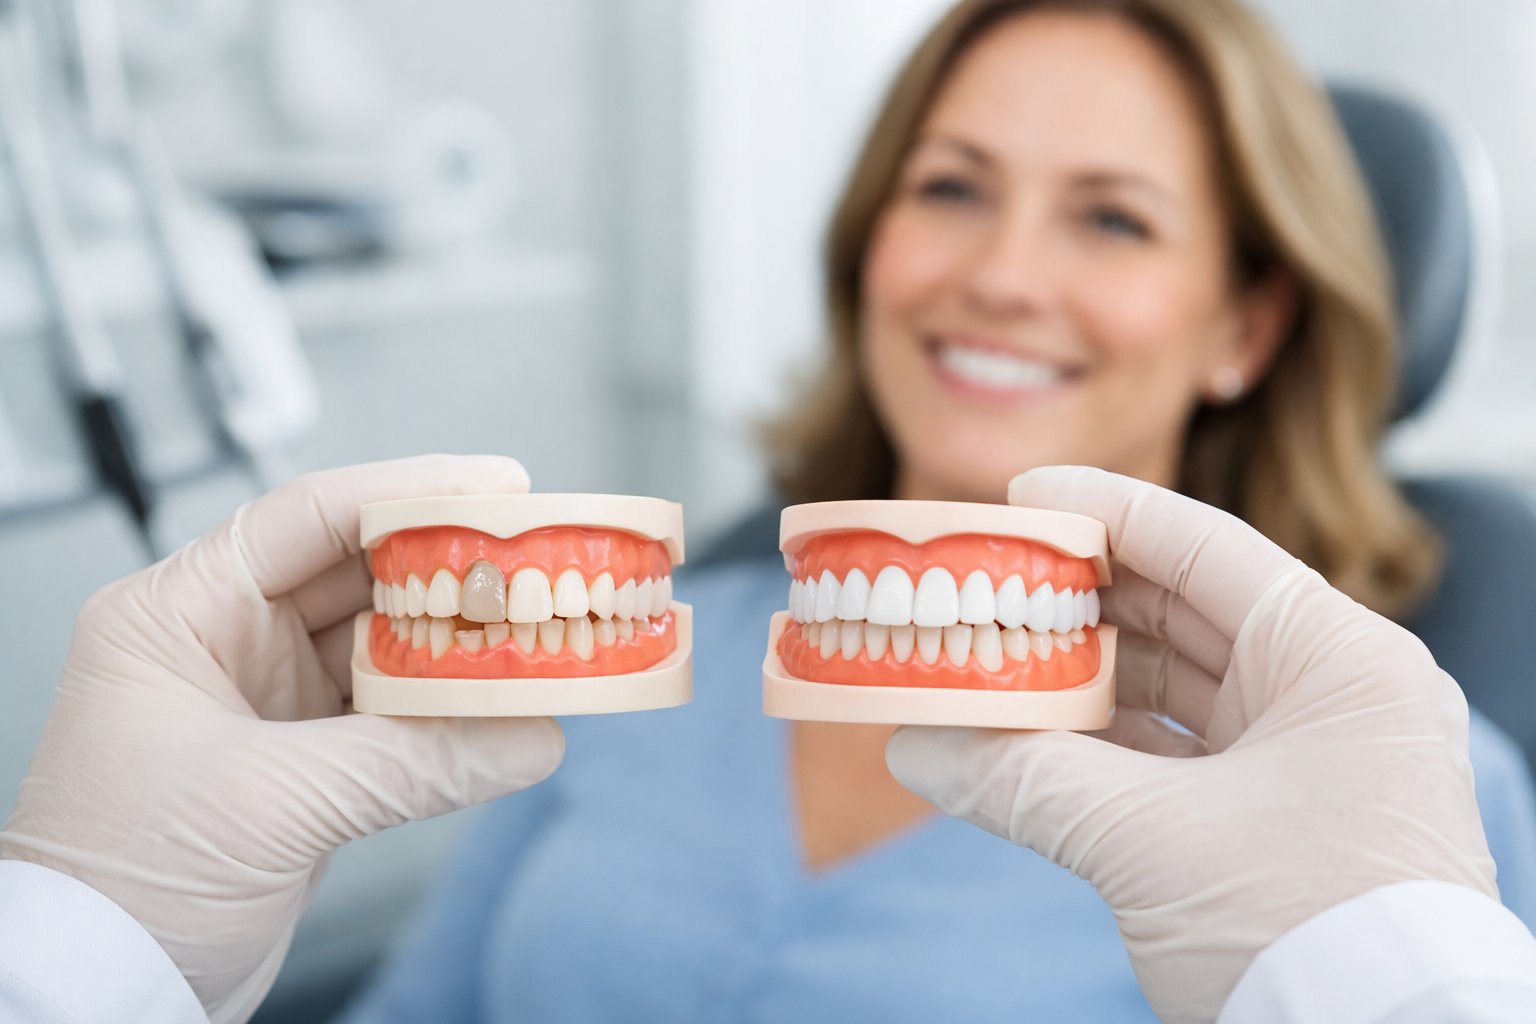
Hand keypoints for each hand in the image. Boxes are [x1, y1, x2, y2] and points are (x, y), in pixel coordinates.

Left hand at [0, 456, 565, 1022]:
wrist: (99, 993)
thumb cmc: (123, 888)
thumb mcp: (270, 804)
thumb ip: (410, 761)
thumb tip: (530, 735)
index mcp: (178, 615)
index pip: (307, 518)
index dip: (408, 493)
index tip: (499, 486)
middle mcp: (223, 643)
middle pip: (361, 575)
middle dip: (453, 570)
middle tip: (542, 563)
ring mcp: (268, 702)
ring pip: (387, 646)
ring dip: (462, 646)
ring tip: (543, 632)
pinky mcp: (306, 761)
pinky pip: (396, 716)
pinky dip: (452, 715)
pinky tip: (510, 709)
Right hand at [886, 466, 1496, 1023]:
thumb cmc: (1302, 937)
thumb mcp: (1149, 843)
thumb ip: (1021, 780)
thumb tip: (910, 746)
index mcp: (1337, 660)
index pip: (1201, 545)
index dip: (1101, 511)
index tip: (1017, 496)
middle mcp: (1331, 694)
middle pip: (1177, 610)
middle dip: (1072, 604)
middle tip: (981, 587)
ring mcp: (1308, 759)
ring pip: (1169, 688)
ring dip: (1075, 682)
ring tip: (986, 667)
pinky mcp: (1277, 820)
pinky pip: (1173, 756)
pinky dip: (1099, 750)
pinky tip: (1023, 743)